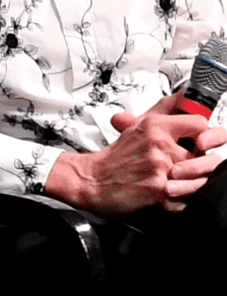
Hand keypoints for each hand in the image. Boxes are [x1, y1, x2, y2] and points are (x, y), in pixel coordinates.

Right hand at [43, 108, 224, 215]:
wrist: (89, 180)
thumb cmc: (114, 158)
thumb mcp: (137, 125)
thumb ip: (165, 108)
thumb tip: (184, 95)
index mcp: (156, 127)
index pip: (200, 125)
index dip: (205, 136)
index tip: (199, 143)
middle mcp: (160, 147)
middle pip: (206, 156)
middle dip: (200, 165)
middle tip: (187, 168)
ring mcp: (161, 170)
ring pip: (201, 178)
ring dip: (194, 183)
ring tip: (179, 183)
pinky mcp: (159, 192)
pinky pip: (187, 199)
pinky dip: (181, 200)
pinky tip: (169, 195)